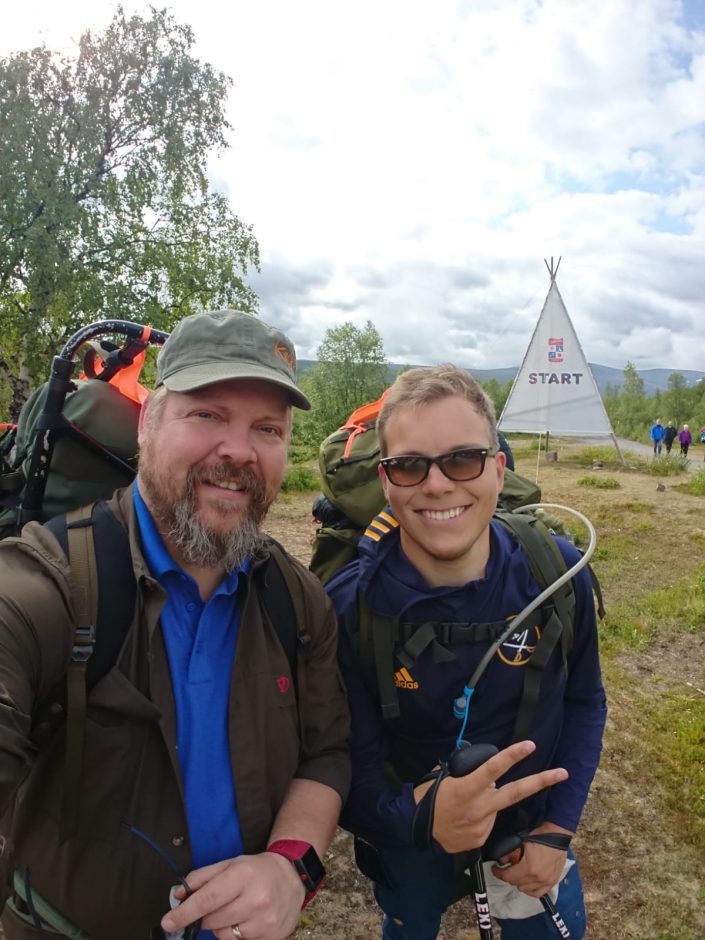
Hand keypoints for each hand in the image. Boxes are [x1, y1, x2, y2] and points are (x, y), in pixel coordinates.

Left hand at [160, 851, 305, 939]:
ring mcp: (265, 920)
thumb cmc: (256, 870)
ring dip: (221, 927)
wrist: (292, 877)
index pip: (206, 899)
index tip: (168, 922)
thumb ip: (202, 878)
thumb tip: (178, 895)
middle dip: (206, 917)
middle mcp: (255, 898)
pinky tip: (246, 919)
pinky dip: (237, 934)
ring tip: (234, 911)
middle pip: (212, 921)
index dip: (184, 913)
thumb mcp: (230, 864)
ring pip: (224, 936)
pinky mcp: (271, 936)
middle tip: (216, 906)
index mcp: (242, 875)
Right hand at [414, 741, 567, 853]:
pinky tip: (464, 820)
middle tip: (563, 773)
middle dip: (542, 781)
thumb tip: (481, 769)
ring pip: (496, 807)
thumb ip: (465, 773)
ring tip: (464, 806)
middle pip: (516, 792)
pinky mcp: (481, 839)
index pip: (495, 768)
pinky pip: (487, 823)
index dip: (513, 755)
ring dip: (487, 802)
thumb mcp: (443, 778)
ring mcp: (483, 825)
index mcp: (468, 787)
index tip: (530, 745)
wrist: (415, 831)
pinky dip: (480, 818)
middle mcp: (480, 807)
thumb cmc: (427, 798)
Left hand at [491, 822, 572, 896]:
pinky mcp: (552, 881)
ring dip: (518, 882)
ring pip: (525, 889)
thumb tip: (502, 861)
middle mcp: (538, 878)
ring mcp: (546, 881)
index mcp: (529, 868)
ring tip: (517, 874)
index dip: (498, 873)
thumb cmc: (541, 836)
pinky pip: (538, 893)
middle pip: (516, 883)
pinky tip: (526, 883)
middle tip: (506, 869)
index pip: (508, 876)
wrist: (557, 834)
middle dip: (508, 876)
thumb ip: (509, 853)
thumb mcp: (521, 842)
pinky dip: (530, 890)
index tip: (495, 869)